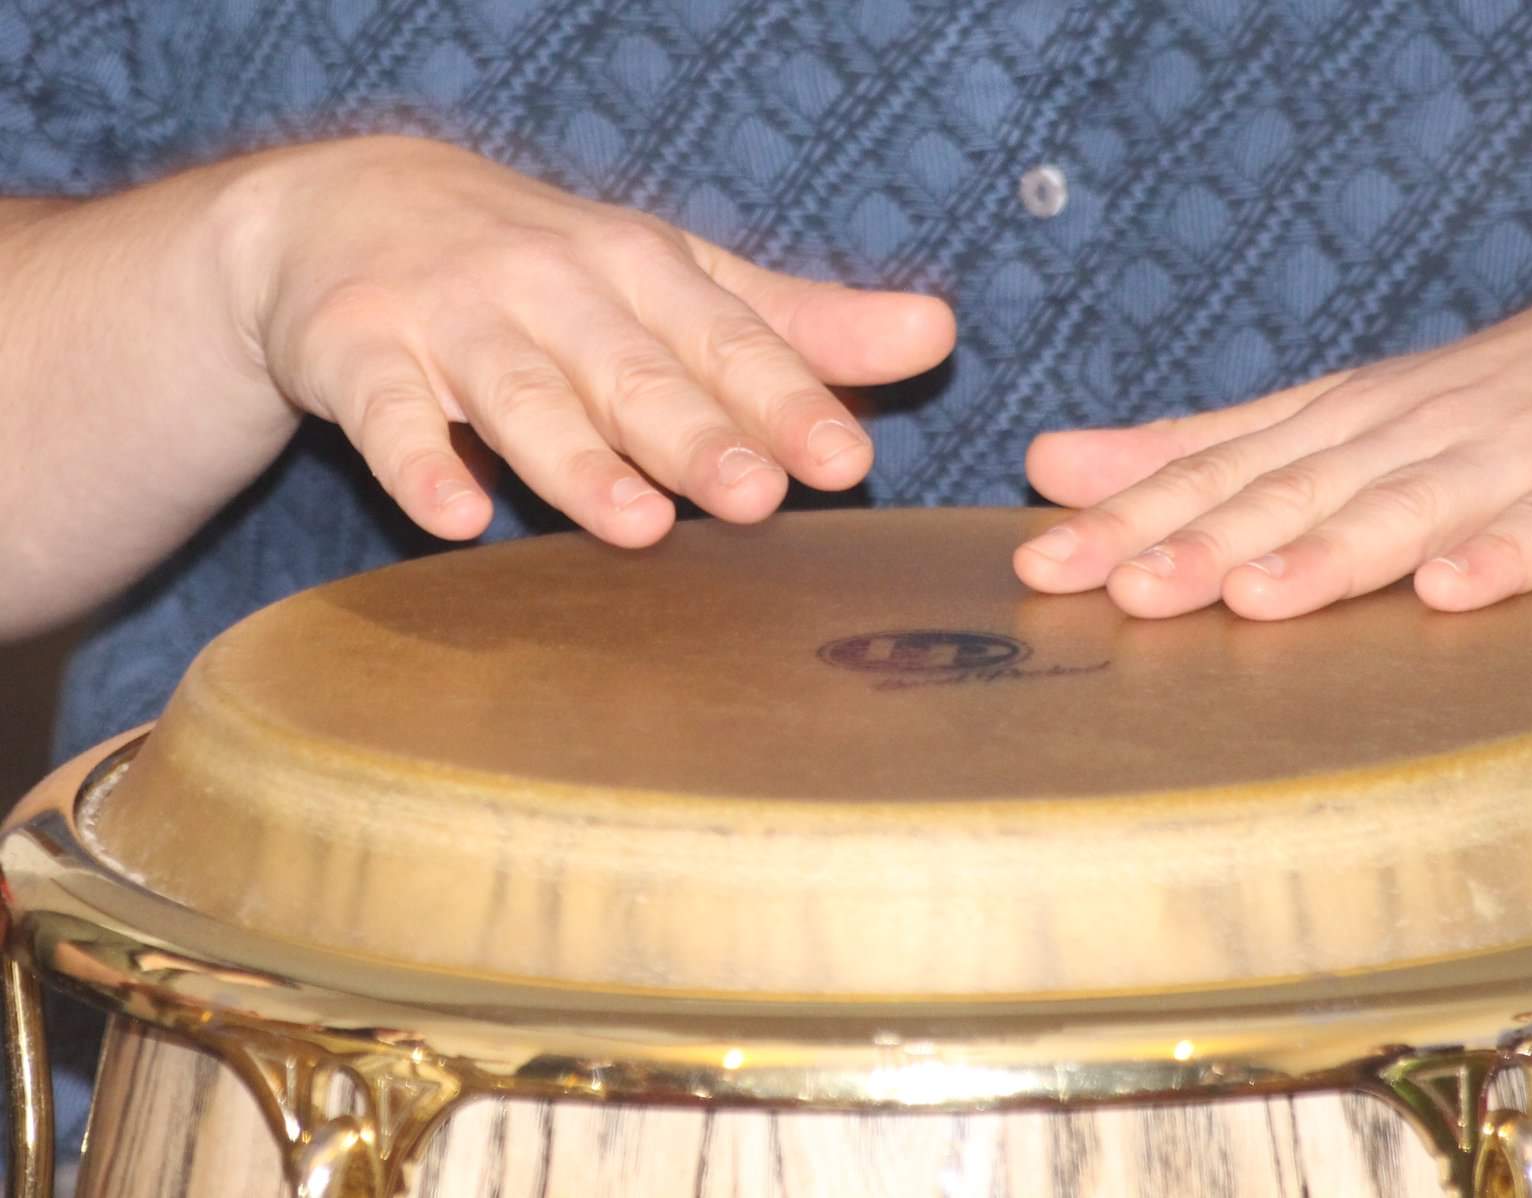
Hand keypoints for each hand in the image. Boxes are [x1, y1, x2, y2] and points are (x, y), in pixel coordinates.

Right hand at [227, 136, 954, 543]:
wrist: (346, 206)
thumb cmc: (548, 268)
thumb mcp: (675, 280)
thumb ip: (799, 325)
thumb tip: (938, 333)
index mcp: (644, 269)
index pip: (729, 343)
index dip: (788, 400)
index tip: (847, 461)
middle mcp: (555, 287)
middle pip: (635, 372)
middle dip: (698, 436)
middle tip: (758, 499)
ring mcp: (452, 319)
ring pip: (522, 397)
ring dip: (578, 461)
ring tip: (636, 525)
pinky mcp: (358, 353)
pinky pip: (389, 414)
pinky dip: (419, 462)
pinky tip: (455, 517)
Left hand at [1016, 262, 1531, 618]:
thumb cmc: (1485, 409)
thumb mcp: (1333, 417)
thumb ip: (1199, 448)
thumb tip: (1046, 465)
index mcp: (1338, 422)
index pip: (1218, 469)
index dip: (1129, 518)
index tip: (1040, 565)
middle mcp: (1408, 434)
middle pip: (1294, 492)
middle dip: (1202, 542)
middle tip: (1116, 590)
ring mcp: (1511, 459)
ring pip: (1407, 509)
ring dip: (1330, 553)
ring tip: (1253, 596)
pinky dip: (1506, 556)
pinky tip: (1453, 592)